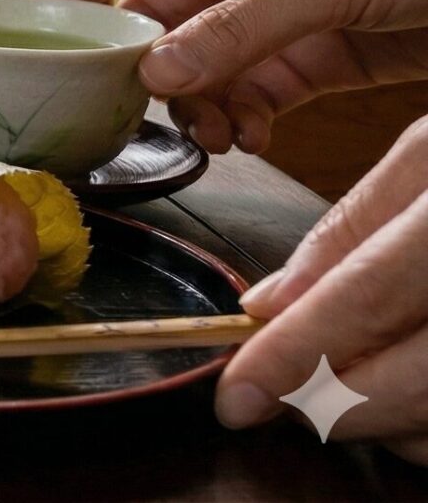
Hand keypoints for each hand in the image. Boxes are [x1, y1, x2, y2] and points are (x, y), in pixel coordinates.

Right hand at [30, 0, 427, 154]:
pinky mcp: (328, 52)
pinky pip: (262, 88)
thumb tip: (155, 75)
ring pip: (210, 62)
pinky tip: (246, 138)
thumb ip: (240, 31)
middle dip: (142, 65)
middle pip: (165, 17)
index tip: (20, 25)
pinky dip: (247, 116)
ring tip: (205, 134)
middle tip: (118, 113)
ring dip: (199, 100)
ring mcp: (287, 9)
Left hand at [222, 118, 427, 462]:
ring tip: (356, 385)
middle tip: (280, 399)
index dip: (296, 351)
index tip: (239, 394)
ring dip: (389, 421)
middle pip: (413, 373)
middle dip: (332, 400)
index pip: (371, 290)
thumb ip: (353, 228)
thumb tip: (268, 305)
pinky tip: (415, 399)